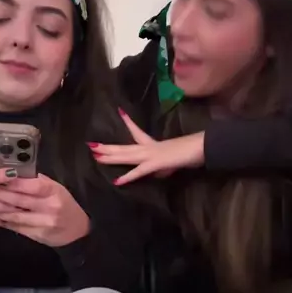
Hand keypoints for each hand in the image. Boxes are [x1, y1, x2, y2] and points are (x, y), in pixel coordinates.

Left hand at [0, 173, 89, 246]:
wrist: (77, 231)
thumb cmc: (64, 204)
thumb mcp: (56, 188)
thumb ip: (36, 181)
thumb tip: (12, 171)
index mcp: (54, 191)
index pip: (30, 184)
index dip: (11, 181)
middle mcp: (49, 207)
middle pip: (18, 200)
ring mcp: (42, 223)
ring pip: (14, 214)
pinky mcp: (36, 235)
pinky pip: (15, 226)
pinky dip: (1, 220)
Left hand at [90, 110, 204, 184]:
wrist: (200, 147)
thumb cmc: (189, 152)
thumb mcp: (171, 161)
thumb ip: (161, 166)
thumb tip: (156, 170)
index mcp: (152, 144)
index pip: (137, 132)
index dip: (128, 122)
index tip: (120, 112)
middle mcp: (148, 147)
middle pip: (124, 147)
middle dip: (107, 147)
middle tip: (91, 145)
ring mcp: (151, 155)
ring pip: (126, 156)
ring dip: (110, 157)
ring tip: (96, 156)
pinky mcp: (155, 163)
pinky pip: (139, 171)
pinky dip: (128, 177)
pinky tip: (117, 181)